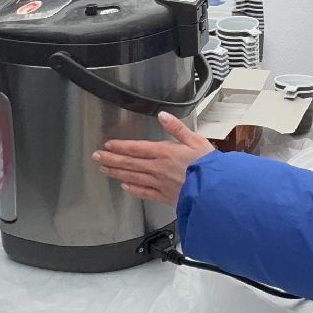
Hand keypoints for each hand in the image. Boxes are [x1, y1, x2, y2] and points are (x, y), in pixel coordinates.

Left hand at [94, 112, 212, 206]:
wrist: (216, 190)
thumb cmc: (208, 165)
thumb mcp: (196, 139)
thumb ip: (177, 128)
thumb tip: (163, 115)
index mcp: (165, 152)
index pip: (136, 148)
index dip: (120, 146)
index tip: (108, 145)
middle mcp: (158, 168)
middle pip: (130, 163)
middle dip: (111, 159)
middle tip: (97, 157)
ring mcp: (160, 184)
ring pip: (133, 178)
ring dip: (117, 173)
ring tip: (105, 170)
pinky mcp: (165, 197)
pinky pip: (145, 193)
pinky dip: (133, 190)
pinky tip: (125, 187)